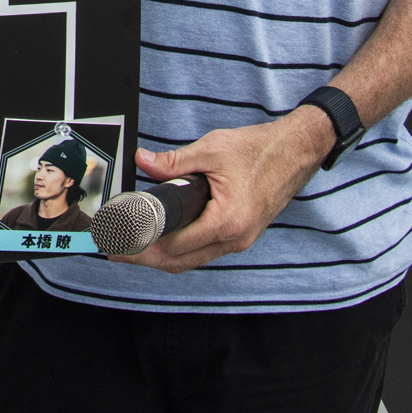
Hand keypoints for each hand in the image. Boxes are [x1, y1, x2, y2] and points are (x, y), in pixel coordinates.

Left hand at [111, 109, 329, 273]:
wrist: (296, 152)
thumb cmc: (260, 151)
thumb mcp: (211, 150)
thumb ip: (173, 162)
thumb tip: (143, 161)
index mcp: (226, 222)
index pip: (174, 246)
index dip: (141, 244)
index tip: (118, 240)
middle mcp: (234, 239)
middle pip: (180, 261)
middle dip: (145, 258)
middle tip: (115, 249)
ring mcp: (240, 240)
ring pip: (192, 260)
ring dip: (162, 257)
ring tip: (131, 246)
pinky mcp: (241, 235)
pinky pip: (205, 251)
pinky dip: (181, 250)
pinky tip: (162, 240)